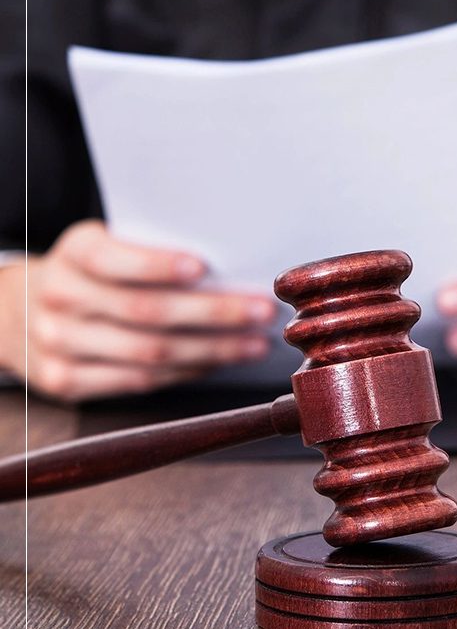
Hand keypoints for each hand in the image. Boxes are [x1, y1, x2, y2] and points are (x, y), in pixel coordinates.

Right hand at [0, 220, 275, 401]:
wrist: (14, 312)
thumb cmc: (86, 275)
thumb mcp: (101, 247)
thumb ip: (146, 252)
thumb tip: (228, 270)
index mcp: (73, 254)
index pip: (112, 259)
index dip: (156, 265)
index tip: (202, 267)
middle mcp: (59, 298)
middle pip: (145, 312)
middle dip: (213, 313)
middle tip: (260, 312)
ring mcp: (58, 344)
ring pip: (148, 354)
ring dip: (212, 350)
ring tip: (254, 344)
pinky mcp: (65, 381)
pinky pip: (139, 381)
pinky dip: (186, 372)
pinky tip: (218, 362)